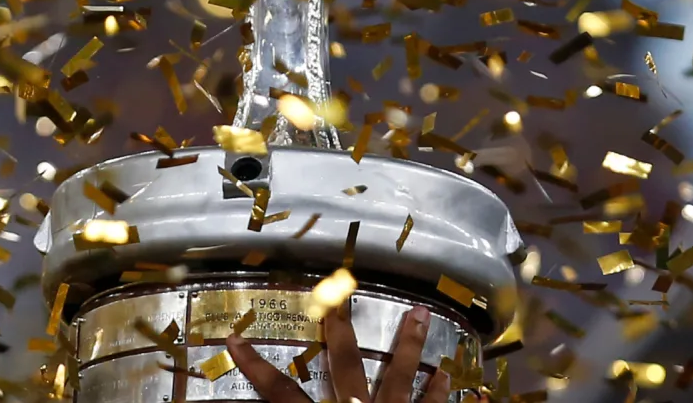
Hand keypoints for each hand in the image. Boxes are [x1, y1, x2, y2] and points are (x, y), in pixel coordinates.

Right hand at [228, 303, 448, 402]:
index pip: (280, 394)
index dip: (257, 366)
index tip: (235, 338)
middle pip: (347, 367)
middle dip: (342, 331)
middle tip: (340, 299)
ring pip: (402, 379)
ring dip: (411, 346)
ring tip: (421, 315)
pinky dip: (444, 395)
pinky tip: (457, 380)